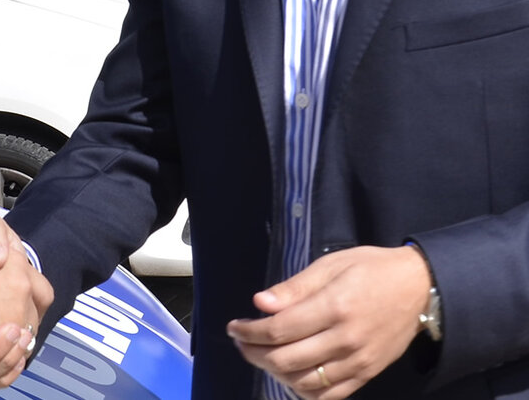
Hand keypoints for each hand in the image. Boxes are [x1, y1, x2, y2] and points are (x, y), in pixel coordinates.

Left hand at [227, 245, 430, 397]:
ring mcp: (358, 362)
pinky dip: (304, 391)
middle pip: (286, 359)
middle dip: (254, 353)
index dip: (250, 331)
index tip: (234, 326)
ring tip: (260, 356)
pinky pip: (330, 395)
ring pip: (304, 382)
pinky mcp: (367, 375)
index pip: (280, 329)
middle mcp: (345, 340)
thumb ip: (294, 288)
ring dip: (274, 373)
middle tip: (240, 341)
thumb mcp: (330, 265)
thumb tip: (260, 303)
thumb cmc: (370, 269)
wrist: (418, 288)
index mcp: (334, 307)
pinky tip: (289, 376)